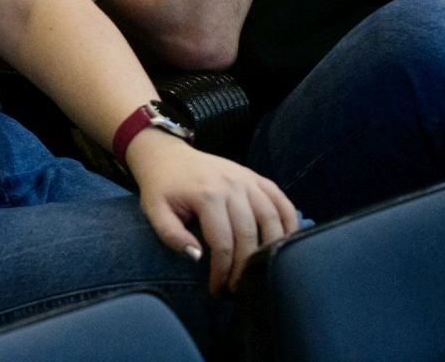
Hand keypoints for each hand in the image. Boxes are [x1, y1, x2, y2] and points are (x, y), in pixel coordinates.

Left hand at [126, 131, 298, 292]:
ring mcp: (247, 179)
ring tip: (262, 271)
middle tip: (239, 287)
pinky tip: (284, 244)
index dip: (223, 271)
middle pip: (249, 235)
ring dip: (272, 249)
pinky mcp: (257, 178)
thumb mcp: (154, 211)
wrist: (166, 155)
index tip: (219, 290)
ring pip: (272, 220)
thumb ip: (171, 235)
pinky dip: (290, 224)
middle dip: (246, 267)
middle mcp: (232, 185)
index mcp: (206, 194)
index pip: (222, 243)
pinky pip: (282, 202)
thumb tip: (198, 257)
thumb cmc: (161, 187)